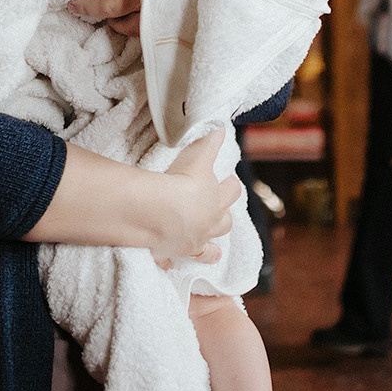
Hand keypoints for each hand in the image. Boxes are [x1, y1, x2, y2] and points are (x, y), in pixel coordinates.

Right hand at [156, 130, 239, 265]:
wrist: (160, 212)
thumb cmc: (183, 181)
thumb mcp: (198, 154)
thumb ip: (209, 141)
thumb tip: (221, 127)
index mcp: (215, 200)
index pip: (231, 192)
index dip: (230, 186)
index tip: (228, 181)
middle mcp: (208, 224)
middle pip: (224, 223)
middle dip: (223, 217)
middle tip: (217, 210)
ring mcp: (191, 242)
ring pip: (207, 248)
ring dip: (210, 247)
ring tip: (211, 249)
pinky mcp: (171, 254)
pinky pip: (172, 261)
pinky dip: (170, 261)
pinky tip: (167, 263)